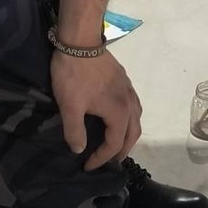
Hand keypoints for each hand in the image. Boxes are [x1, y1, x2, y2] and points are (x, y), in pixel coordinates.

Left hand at [50, 49, 142, 169]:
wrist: (80, 42)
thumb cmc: (75, 75)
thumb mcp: (70, 106)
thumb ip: (75, 131)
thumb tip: (79, 150)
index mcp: (119, 113)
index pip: (114, 144)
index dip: (102, 159)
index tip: (87, 166)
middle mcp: (130, 104)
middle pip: (133, 134)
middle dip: (122, 151)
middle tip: (109, 161)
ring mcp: (129, 90)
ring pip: (137, 119)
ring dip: (128, 135)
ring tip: (116, 142)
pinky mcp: (124, 81)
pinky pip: (134, 106)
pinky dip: (129, 119)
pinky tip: (118, 116)